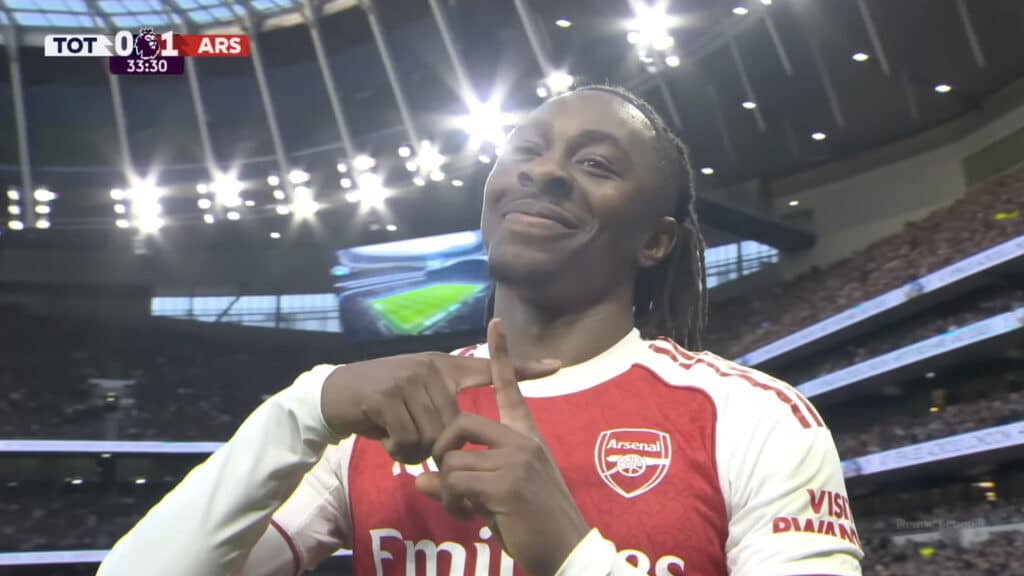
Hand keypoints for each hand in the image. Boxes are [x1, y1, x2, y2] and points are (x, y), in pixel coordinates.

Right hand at [321, 350, 559, 463]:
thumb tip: (462, 437)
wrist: (338, 394)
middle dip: (437, 446)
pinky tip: (387, 438)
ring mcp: (410, 378)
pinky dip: (399, 450)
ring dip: (415, 450)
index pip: (490, 368)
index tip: (558, 365)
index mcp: (445, 368)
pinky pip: (410, 439)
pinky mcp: (390, 395)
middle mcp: (432, 368)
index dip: (525, 367)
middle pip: (455, 425)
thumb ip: (443, 410)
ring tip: (398, 437)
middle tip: (412, 443)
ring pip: (434, 436)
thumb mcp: (419, 399)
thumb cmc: (382, 403)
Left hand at [415, 319, 589, 575]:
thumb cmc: (535, 526)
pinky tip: (472, 517)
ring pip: (453, 463)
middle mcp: (524, 442)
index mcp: (526, 438)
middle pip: (460, 425)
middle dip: (442, 453)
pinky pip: (456, 483)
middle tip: (446, 481)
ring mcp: (517, 461)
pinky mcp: (507, 484)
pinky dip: (454, 503)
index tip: (495, 323)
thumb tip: (421, 481)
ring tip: (468, 510)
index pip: (510, 388)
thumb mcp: (496, 499)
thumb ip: (464, 483)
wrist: (566, 552)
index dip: (502, 356)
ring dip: (449, 492)